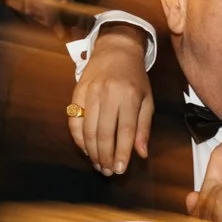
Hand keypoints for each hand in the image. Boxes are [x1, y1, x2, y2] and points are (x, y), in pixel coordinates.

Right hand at [68, 24, 153, 175]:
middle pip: (104, 133)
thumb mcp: (147, 100)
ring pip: (88, 130)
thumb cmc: (135, 78)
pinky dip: (78, 139)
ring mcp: (90, 92)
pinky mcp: (77, 92)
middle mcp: (108, 94)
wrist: (116, 50)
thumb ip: (143, 127)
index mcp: (129, 96)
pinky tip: (86, 149)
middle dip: (105, 157)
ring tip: (98, 165)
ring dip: (92, 152)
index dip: (122, 153)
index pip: (125, 131)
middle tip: (108, 172)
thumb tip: (141, 154)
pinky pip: (74, 121)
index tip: (121, 170)